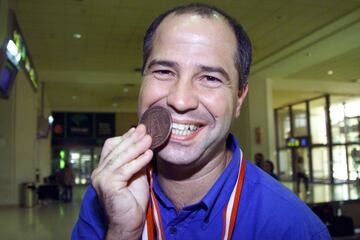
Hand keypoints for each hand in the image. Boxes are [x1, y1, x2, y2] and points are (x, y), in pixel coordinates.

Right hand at [91, 124, 152, 239]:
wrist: (129, 223)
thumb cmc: (133, 201)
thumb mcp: (135, 175)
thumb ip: (136, 161)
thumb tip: (144, 144)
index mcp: (103, 169)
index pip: (111, 147)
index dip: (124, 138)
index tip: (136, 129)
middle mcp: (99, 173)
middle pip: (116, 150)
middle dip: (132, 138)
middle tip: (144, 129)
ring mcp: (101, 179)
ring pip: (121, 158)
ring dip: (137, 147)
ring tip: (149, 138)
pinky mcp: (108, 185)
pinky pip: (126, 169)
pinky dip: (139, 161)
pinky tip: (149, 155)